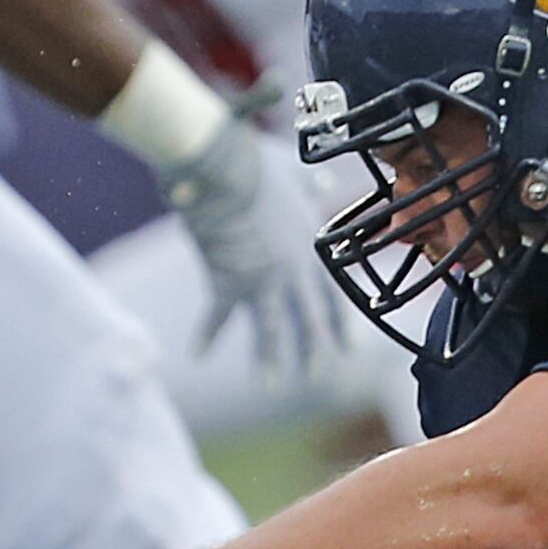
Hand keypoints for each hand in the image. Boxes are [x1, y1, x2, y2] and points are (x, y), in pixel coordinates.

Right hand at [161, 111, 318, 377]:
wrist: (225, 169)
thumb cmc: (257, 162)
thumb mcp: (293, 170)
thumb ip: (309, 182)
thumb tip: (324, 182)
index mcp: (311, 245)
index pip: (333, 293)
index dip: (340, 321)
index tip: (348, 346)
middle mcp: (293, 269)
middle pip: (308, 319)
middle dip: (312, 350)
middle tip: (314, 375)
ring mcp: (262, 279)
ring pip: (271, 330)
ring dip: (272, 359)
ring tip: (272, 386)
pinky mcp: (228, 281)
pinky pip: (217, 316)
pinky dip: (207, 336)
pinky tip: (199, 356)